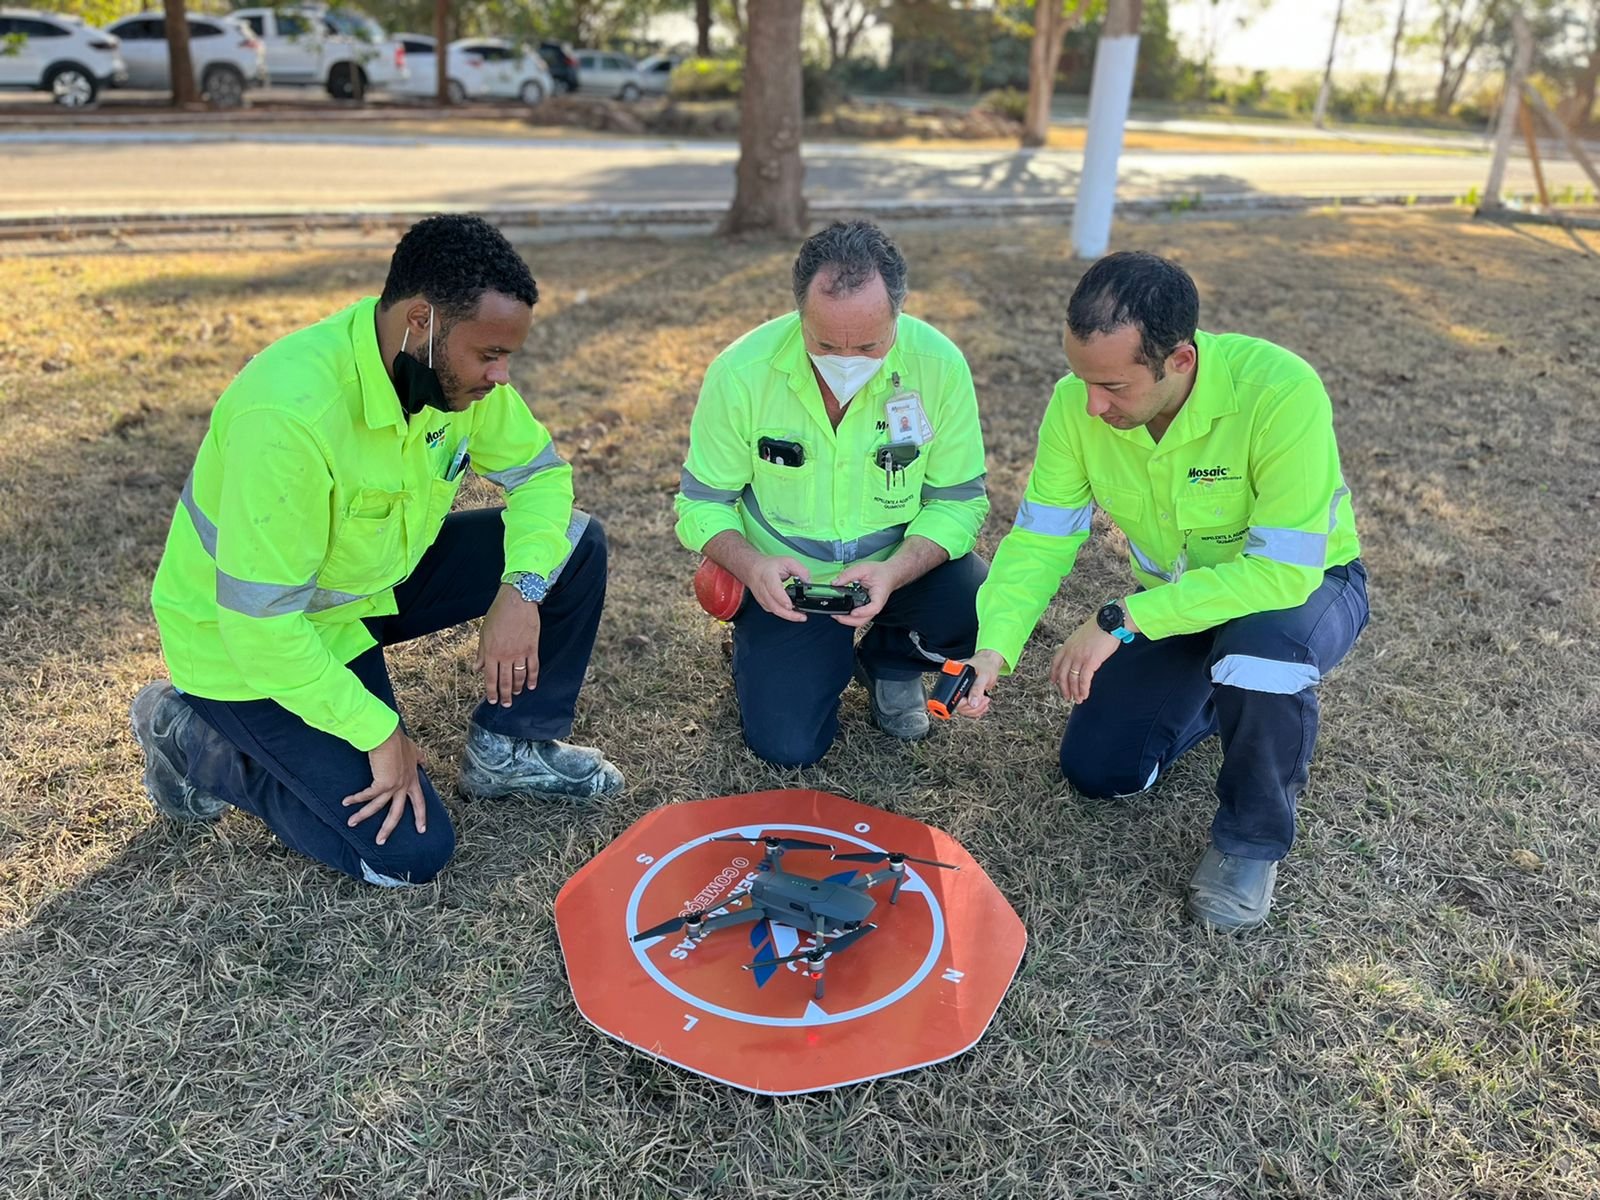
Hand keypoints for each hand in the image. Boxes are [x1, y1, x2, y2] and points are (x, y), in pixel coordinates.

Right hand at [342, 724, 426, 846]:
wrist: (387, 735)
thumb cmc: (398, 740)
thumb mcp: (413, 750)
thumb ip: (418, 758)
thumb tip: (423, 759)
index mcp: (412, 779)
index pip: (419, 802)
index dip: (420, 816)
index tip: (422, 829)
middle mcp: (404, 785)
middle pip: (397, 812)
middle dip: (388, 828)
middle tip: (380, 841)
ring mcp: (394, 785)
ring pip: (378, 807)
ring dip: (363, 815)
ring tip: (352, 823)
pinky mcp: (382, 783)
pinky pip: (367, 795)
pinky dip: (356, 799)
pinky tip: (346, 802)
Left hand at [478, 583, 540, 705]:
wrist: (516, 602)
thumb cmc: (497, 615)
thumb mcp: (484, 633)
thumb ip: (481, 653)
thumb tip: (477, 669)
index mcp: (491, 653)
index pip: (490, 678)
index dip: (491, 691)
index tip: (493, 700)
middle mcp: (505, 656)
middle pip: (505, 681)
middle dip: (505, 695)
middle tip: (506, 704)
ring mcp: (519, 653)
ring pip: (519, 676)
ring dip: (518, 688)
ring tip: (518, 694)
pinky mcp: (532, 648)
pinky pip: (533, 667)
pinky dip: (532, 678)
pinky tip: (532, 686)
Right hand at [742, 555, 809, 622]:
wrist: (753, 570)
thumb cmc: (769, 566)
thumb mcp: (787, 562)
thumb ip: (800, 571)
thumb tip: (808, 582)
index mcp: (768, 577)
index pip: (774, 590)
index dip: (782, 599)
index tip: (790, 605)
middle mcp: (763, 590)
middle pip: (774, 606)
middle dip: (789, 614)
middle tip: (801, 617)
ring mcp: (762, 598)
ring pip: (774, 611)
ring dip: (788, 616)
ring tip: (800, 617)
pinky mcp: (764, 604)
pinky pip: (774, 612)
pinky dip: (783, 614)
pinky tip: (792, 614)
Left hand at [829, 559, 899, 627]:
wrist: (889, 574)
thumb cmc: (880, 573)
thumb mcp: (863, 568)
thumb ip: (848, 574)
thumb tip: (835, 582)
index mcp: (878, 596)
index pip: (873, 608)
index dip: (863, 612)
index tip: (853, 612)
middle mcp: (875, 605)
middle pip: (864, 620)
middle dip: (848, 620)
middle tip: (836, 615)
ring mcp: (870, 609)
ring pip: (860, 621)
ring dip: (847, 621)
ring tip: (836, 615)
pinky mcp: (866, 609)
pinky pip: (858, 617)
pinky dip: (849, 618)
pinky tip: (841, 612)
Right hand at [953, 649, 1006, 718]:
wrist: (989, 664)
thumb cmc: (985, 665)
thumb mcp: (983, 676)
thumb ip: (977, 689)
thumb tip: (973, 703)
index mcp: (955, 677)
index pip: (953, 697)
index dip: (963, 703)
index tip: (973, 703)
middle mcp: (955, 686)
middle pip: (958, 706)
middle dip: (973, 707)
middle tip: (983, 699)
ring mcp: (960, 692)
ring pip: (963, 709)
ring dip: (976, 709)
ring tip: (984, 701)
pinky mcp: (965, 697)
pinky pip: (968, 709)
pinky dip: (976, 710)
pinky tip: (982, 704)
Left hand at [1049, 615, 1124, 703]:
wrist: (1109, 622)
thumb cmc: (1100, 627)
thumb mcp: (1082, 635)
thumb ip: (1077, 646)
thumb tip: (1078, 654)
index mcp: (1068, 645)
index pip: (1056, 662)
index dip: (1053, 674)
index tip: (1053, 682)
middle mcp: (1071, 652)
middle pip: (1062, 674)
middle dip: (1064, 688)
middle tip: (1067, 697)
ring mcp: (1080, 657)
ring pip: (1073, 679)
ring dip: (1075, 691)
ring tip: (1078, 699)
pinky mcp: (1091, 661)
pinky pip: (1084, 679)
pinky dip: (1083, 689)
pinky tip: (1085, 695)